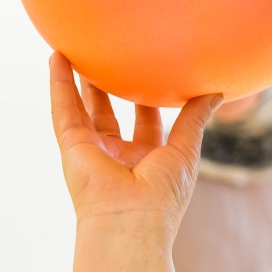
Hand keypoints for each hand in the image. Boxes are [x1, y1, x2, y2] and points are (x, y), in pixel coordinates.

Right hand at [49, 53, 219, 226]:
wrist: (132, 220)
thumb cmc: (164, 195)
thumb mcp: (185, 150)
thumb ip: (194, 119)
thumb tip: (215, 93)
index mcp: (146, 160)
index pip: (146, 123)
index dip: (148, 99)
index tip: (152, 74)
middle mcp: (117, 155)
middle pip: (110, 114)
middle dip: (109, 88)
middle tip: (110, 59)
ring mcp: (93, 151)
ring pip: (82, 108)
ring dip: (78, 81)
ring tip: (76, 51)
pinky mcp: (73, 146)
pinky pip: (64, 109)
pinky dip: (59, 83)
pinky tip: (56, 58)